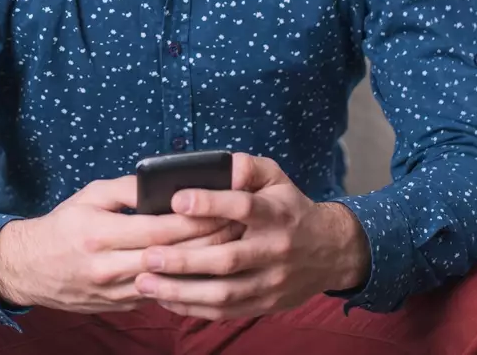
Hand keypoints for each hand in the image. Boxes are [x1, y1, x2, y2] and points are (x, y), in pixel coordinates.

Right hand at [0, 175, 241, 312]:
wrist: (30, 268)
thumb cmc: (63, 225)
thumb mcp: (89, 196)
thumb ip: (126, 189)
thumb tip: (162, 183)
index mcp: (100, 234)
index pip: (160, 229)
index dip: (196, 222)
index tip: (224, 210)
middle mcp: (109, 267)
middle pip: (171, 257)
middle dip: (209, 244)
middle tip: (238, 229)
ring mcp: (115, 293)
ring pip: (170, 283)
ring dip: (202, 267)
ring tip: (230, 250)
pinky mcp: (121, 307)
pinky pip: (159, 296)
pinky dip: (184, 283)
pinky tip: (205, 271)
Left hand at [134, 152, 369, 319]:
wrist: (331, 251)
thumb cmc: (289, 208)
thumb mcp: (276, 178)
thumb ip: (248, 167)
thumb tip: (222, 165)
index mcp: (276, 214)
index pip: (243, 207)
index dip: (210, 203)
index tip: (176, 200)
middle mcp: (275, 250)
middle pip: (227, 259)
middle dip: (184, 260)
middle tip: (147, 256)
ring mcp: (271, 281)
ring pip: (224, 293)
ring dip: (182, 291)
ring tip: (145, 283)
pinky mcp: (266, 303)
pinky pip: (227, 311)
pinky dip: (194, 308)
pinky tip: (165, 300)